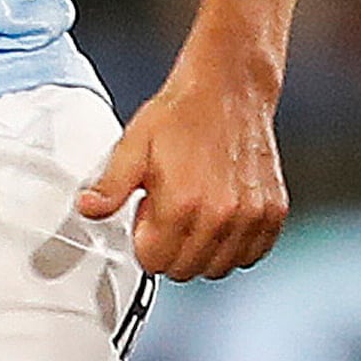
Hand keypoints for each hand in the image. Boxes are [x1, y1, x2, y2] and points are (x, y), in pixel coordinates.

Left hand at [79, 47, 288, 280]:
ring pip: (218, 268)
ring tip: (195, 212)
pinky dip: (235, 246)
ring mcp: (251, 216)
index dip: (144, 242)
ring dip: (202, 251)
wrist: (228, 88)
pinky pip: (252, 254)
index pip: (154, 263)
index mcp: (182, 203)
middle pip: (185, 271)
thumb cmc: (181, 114)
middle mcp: (221, 215)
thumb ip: (109, 186)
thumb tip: (88, 210)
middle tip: (170, 212)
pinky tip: (221, 219)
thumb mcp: (132, 145)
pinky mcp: (273, 211)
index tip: (148, 216)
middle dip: (170, 249)